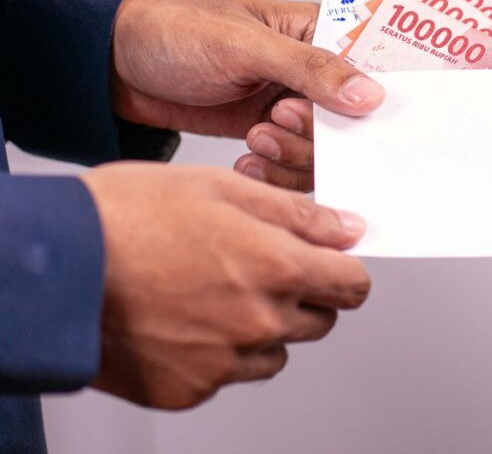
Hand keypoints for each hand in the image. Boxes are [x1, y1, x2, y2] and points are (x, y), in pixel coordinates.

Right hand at [82, 162, 369, 408]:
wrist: (54, 267)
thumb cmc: (128, 218)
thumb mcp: (221, 189)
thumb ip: (296, 213)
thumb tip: (348, 228)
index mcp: (277, 269)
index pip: (352, 286)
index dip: (345, 271)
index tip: (329, 263)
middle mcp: (259, 323)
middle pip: (319, 320)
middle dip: (302, 294)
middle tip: (256, 267)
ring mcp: (225, 362)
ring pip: (275, 351)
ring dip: (262, 326)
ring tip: (210, 290)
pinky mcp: (190, 389)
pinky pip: (227, 373)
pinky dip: (217, 351)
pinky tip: (183, 318)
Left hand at [111, 0, 383, 187]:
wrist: (118, 66)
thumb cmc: (178, 33)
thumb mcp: (246, 45)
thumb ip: (311, 69)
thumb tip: (369, 94)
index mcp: (322, 31)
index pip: (377, 64)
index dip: (379, 95)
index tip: (363, 118)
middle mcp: (317, 72)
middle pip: (356, 120)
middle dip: (319, 133)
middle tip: (278, 117)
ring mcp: (296, 108)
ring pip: (328, 152)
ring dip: (294, 156)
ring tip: (256, 138)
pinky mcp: (274, 136)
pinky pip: (296, 171)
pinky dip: (275, 175)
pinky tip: (248, 162)